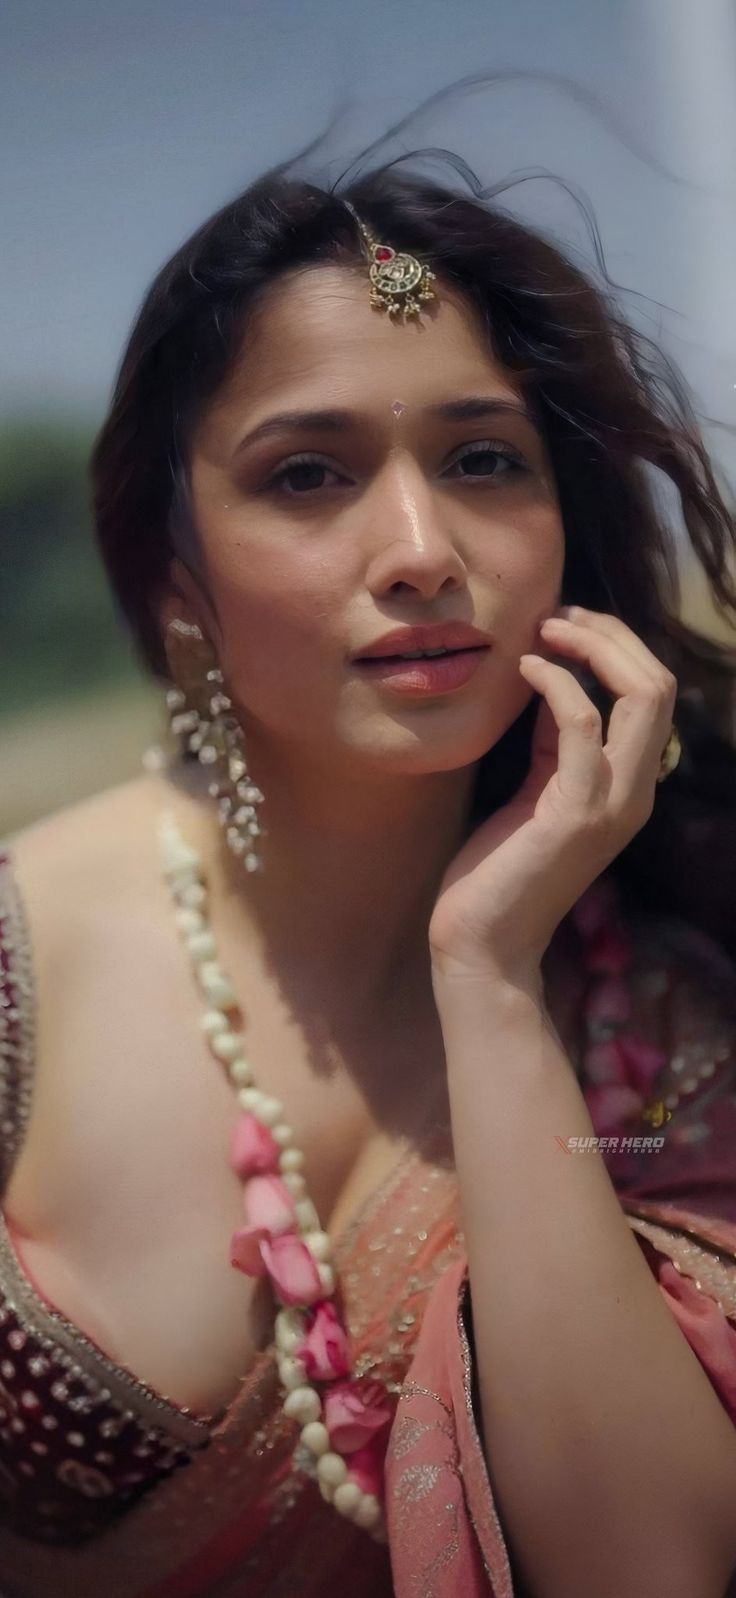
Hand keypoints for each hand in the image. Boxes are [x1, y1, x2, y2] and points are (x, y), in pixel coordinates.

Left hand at [428, 605, 676, 984]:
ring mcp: (612, 802)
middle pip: (658, 682)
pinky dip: (556, 682)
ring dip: (590, 645)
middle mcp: (635, 791)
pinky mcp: (575, 811)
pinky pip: (584, 724)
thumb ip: (555, 741)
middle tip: (554, 614)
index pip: (653, 692)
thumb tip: (552, 677)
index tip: (560, 622)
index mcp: (630, 784)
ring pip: (641, 694)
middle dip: (609, 633)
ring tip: (542, 629)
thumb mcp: (535, 787)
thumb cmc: (498, 867)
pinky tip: (522, 669)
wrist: (482, 942)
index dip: (613, 644)